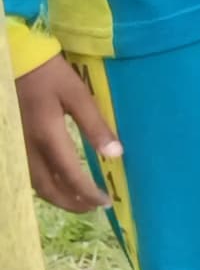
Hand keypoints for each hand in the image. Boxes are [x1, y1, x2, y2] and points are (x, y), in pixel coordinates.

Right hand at [16, 55, 113, 214]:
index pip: (70, 175)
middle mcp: (29, 146)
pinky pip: (26, 172)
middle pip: (48, 187)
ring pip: (34, 183)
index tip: (105, 201)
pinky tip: (56, 184)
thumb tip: (116, 153)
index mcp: (48, 136)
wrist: (17, 60)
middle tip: (93, 208)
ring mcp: (18, 145)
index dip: (88, 192)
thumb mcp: (78, 95)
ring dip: (56, 197)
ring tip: (78, 202)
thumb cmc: (51, 75)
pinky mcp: (14, 141)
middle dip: (70, 202)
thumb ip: (95, 125)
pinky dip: (43, 184)